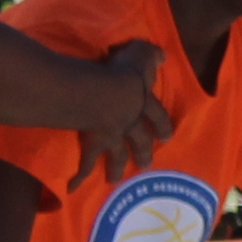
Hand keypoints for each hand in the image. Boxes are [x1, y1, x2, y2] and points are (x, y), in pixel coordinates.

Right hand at [69, 44, 168, 179]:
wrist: (107, 93)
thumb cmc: (125, 70)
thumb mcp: (141, 54)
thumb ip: (151, 54)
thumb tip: (162, 55)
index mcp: (142, 103)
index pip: (156, 116)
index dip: (162, 126)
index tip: (167, 138)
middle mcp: (131, 123)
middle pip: (140, 141)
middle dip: (143, 153)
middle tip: (146, 165)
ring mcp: (113, 135)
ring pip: (117, 154)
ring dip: (116, 166)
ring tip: (114, 179)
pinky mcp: (93, 143)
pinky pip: (86, 162)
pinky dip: (80, 175)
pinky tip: (73, 187)